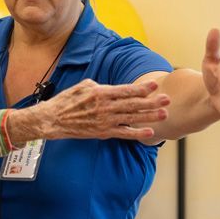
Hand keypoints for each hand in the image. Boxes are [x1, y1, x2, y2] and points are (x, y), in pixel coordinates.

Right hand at [7, 79, 169, 144]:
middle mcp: (105, 107)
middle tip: (167, 99)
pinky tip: (150, 133)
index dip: (141, 88)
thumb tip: (111, 87)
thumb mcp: (82, 86)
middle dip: (152, 101)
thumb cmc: (66, 101)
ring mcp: (105, 121)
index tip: (155, 84)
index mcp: (101, 93)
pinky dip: (137, 134)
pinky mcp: (102, 133)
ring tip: (164, 114)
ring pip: (131, 118)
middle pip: (133, 104)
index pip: (126, 90)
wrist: (52, 120)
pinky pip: (123, 134)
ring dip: (149, 116)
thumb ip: (99, 86)